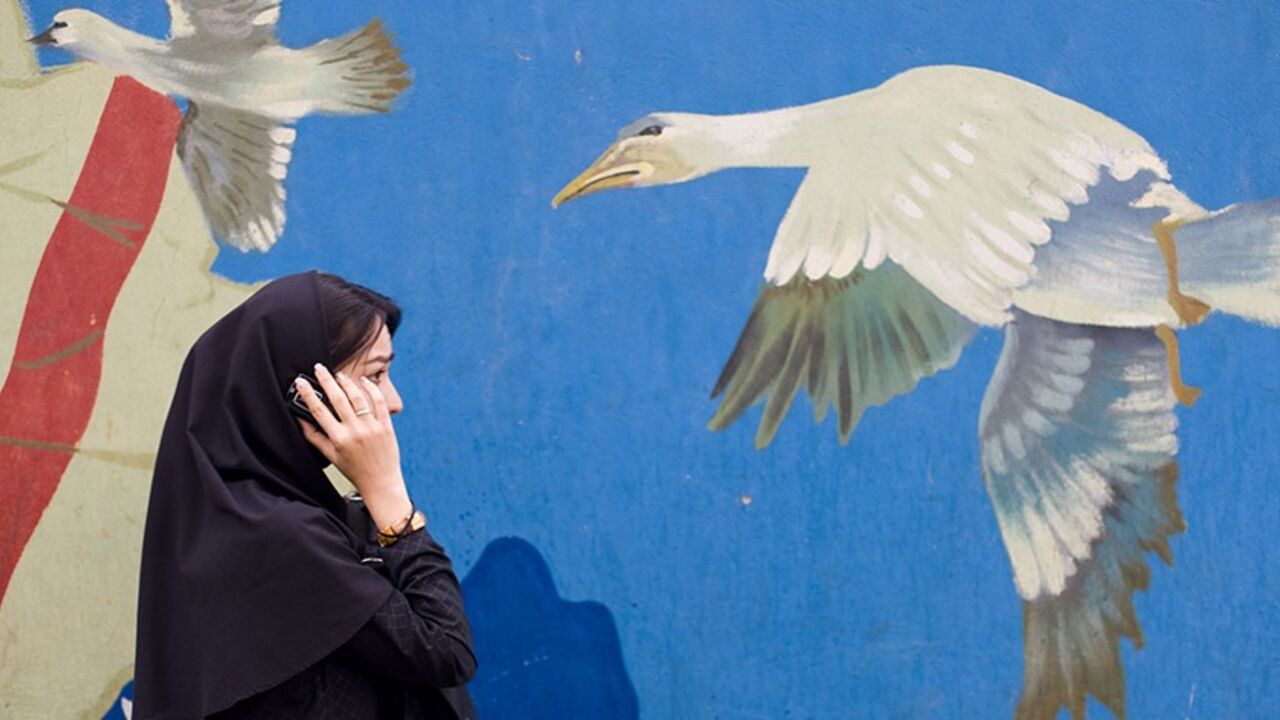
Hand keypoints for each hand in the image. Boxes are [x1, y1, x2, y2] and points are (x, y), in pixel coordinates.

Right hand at [295, 363, 411, 528]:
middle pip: (337, 399)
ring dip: (347, 383)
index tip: (301, 382)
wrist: (381, 482)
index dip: (308, 394)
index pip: (319, 411)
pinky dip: (371, 389)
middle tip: (319, 367)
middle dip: (326, 380)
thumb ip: (315, 437)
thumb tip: (300, 420)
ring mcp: (372, 427)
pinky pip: (379, 402)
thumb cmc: (354, 470)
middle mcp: (355, 431)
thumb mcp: (331, 456)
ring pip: (358, 397)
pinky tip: (364, 381)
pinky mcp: (386, 426)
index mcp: (338, 439)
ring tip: (338, 375)